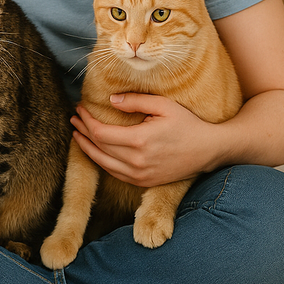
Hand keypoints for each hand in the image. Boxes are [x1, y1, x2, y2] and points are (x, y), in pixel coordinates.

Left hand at [71, 93, 217, 187]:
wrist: (208, 150)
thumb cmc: (187, 124)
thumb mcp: (163, 105)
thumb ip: (136, 101)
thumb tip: (111, 100)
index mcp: (139, 141)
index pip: (101, 133)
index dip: (86, 121)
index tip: (80, 109)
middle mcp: (136, 162)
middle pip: (98, 147)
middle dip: (83, 132)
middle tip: (75, 118)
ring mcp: (139, 175)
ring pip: (103, 163)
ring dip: (87, 149)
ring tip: (77, 135)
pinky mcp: (144, 182)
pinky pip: (115, 173)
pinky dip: (101, 162)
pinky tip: (96, 151)